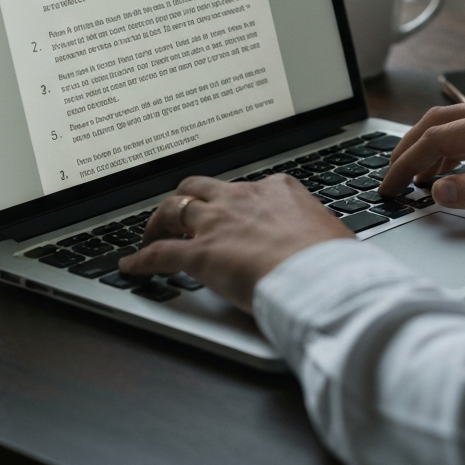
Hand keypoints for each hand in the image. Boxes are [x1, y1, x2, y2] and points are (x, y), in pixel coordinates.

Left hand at [119, 174, 352, 311]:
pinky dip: (141, 260)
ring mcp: (218, 223)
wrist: (321, 276)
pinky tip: (131, 267)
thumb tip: (319, 243)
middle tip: (177, 216)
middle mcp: (242, 198)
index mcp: (276, 189)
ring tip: (151, 235)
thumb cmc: (333, 260)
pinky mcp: (200, 254)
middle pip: (198, 188)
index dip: (229, 203)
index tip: (226, 213)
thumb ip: (310, 231)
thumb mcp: (327, 231)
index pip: (242, 189)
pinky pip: (159, 253)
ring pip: (173, 209)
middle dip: (184, 200)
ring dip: (158, 222)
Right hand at [377, 100, 464, 216]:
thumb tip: (437, 191)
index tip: (389, 186)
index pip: (438, 138)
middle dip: (407, 149)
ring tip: (412, 179)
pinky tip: (447, 170)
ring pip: (452, 123)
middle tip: (389, 179)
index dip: (407, 163)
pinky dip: (449, 147)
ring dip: (427, 147)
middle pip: (437, 122)